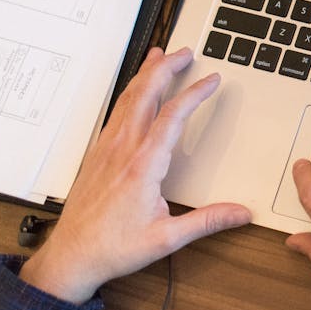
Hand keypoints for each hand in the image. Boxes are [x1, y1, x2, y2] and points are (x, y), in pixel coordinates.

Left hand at [21, 47, 251, 302]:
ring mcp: (107, 150)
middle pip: (144, 95)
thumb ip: (207, 222)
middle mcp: (122, 150)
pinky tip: (135, 92)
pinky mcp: (98, 155)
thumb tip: (240, 213)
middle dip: (166, 69)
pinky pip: (115, 113)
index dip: (194, 94)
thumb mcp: (167, 238)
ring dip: (145, 75)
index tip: (211, 80)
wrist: (71, 256)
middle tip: (185, 53)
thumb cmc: (113, 247)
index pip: (172, 117)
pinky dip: (130, 93)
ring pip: (127, 100)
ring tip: (159, 58)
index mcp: (142, 166)